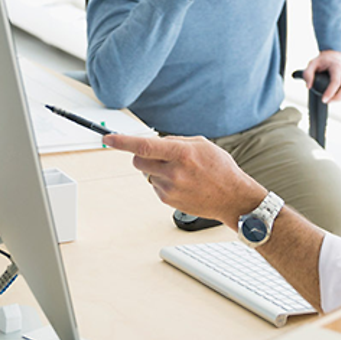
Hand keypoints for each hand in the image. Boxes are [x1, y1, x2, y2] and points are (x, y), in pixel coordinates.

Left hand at [102, 133, 264, 223]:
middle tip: (157, 155)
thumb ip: (174, 141)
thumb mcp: (201, 144)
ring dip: (157, 169)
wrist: (232, 197)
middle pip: (138, 161)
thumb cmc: (220, 168)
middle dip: (141, 155)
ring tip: (182, 172)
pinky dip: (163, 181)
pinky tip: (183, 182)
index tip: (108, 138)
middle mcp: (173, 172)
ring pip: (147, 173)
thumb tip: (152, 143)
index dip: (123, 142)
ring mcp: (170, 188)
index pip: (144, 146)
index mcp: (181, 153)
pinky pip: (155, 185)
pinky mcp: (168, 200)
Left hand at [301, 50, 340, 102]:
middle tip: (327, 101)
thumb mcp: (312, 63)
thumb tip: (308, 86)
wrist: (333, 54)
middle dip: (337, 98)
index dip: (330, 92)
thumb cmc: (322, 60)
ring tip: (330, 100)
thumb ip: (307, 74)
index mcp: (336, 66)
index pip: (336, 81)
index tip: (323, 100)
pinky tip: (335, 98)